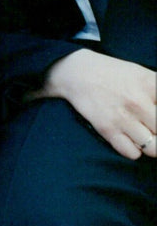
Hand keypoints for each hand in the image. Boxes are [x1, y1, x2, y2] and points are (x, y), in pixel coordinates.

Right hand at [35, 49, 156, 159]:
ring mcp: (123, 117)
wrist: (77, 72)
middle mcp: (139, 102)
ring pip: (153, 148)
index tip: (154, 118)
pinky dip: (133, 149)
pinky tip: (128, 137)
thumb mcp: (141, 73)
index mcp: (150, 84)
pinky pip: (132, 153)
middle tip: (150, 126)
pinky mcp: (107, 129)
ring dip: (150, 143)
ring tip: (142, 133)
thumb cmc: (113, 73)